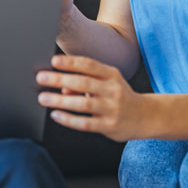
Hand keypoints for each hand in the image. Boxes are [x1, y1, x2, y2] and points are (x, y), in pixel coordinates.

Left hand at [36, 55, 150, 141]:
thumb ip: (85, 82)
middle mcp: (113, 90)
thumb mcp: (106, 83)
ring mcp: (112, 109)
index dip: (71, 62)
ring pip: (83, 104)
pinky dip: (69, 119)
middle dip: (60, 79)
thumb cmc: (119, 96)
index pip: (90, 65)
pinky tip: (56, 115)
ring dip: (61, 100)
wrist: (146, 116)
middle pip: (84, 82)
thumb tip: (62, 86)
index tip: (54, 61)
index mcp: (112, 75)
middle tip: (41, 78)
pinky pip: (86, 123)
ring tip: (43, 98)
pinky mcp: (109, 126)